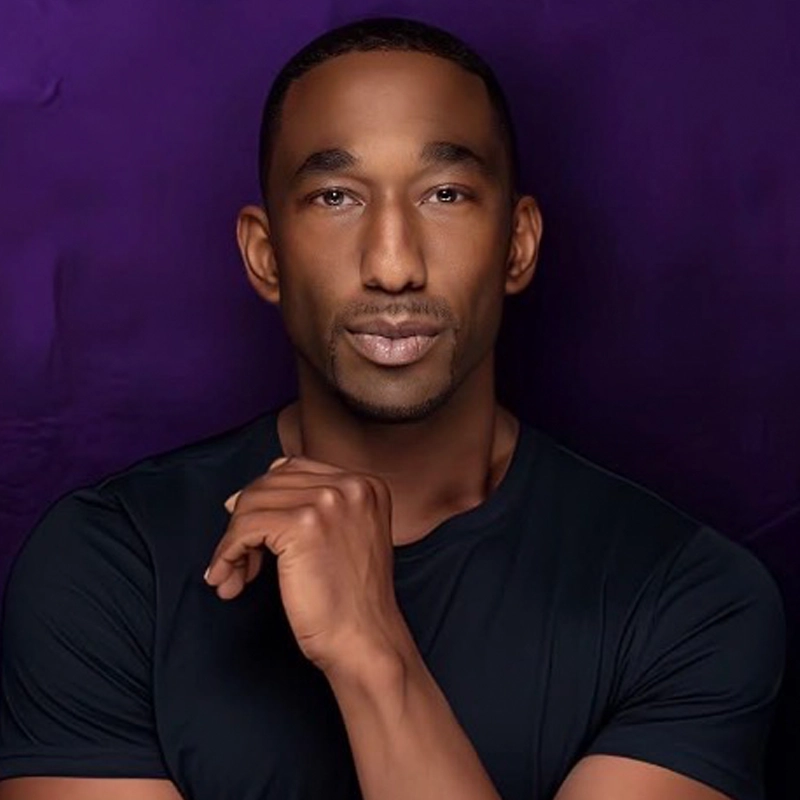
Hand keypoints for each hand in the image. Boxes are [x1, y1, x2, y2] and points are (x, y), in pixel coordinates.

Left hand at [204, 456, 404, 673]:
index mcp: (366, 485)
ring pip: (252, 504)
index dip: (264, 500)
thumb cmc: (352, 602)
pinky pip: (244, 528)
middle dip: (245, 521)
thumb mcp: (344, 537)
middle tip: (237, 559)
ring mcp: (329, 502)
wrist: (365, 642)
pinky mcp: (303, 525)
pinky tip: (228, 578)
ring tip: (234, 575)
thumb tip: (244, 492)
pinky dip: (227, 554)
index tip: (250, 532)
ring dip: (233, 542)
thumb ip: (311, 507)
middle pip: (270, 484)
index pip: (294, 470)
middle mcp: (352, 485)